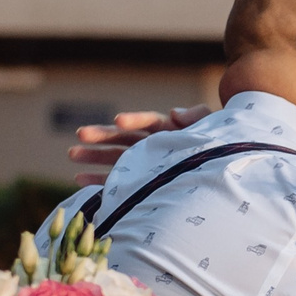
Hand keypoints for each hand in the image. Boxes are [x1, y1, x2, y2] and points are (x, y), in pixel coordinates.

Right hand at [69, 106, 209, 183]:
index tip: (119, 121)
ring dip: (93, 156)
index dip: (135, 120)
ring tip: (72, 154)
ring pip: (115, 158)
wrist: (224, 168)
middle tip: (80, 134)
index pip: (148, 122)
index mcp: (167, 129)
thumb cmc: (219, 144)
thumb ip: (196, 116)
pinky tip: (79, 180)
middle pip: (124, 138)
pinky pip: (117, 182)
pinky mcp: (141, 182)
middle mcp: (151, 145)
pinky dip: (99, 181)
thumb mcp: (212, 127)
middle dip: (103, 136)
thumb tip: (174, 113)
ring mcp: (144, 164)